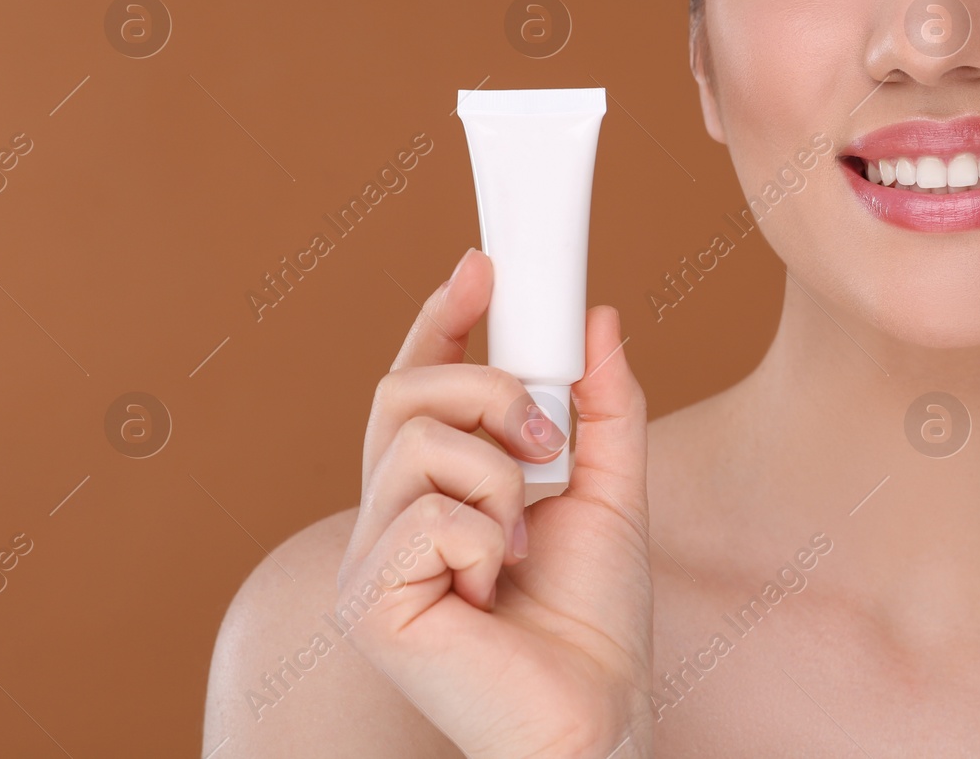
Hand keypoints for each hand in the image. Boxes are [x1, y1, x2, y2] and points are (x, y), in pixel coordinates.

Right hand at [336, 248, 654, 757]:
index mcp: (435, 489)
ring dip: (499, 479)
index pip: (417, 382)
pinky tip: (493, 587)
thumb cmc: (593, 619)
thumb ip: (603, 406)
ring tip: (522, 540)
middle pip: (401, 392)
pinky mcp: (368, 601)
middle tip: (545, 440)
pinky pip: (426, 513)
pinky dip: (485, 538)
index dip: (441, 319)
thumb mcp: (611, 487)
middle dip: (485, 390)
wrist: (595, 711)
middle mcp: (389, 518)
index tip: (483, 268)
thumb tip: (597, 318)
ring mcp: (369, 561)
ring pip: (417, 443)